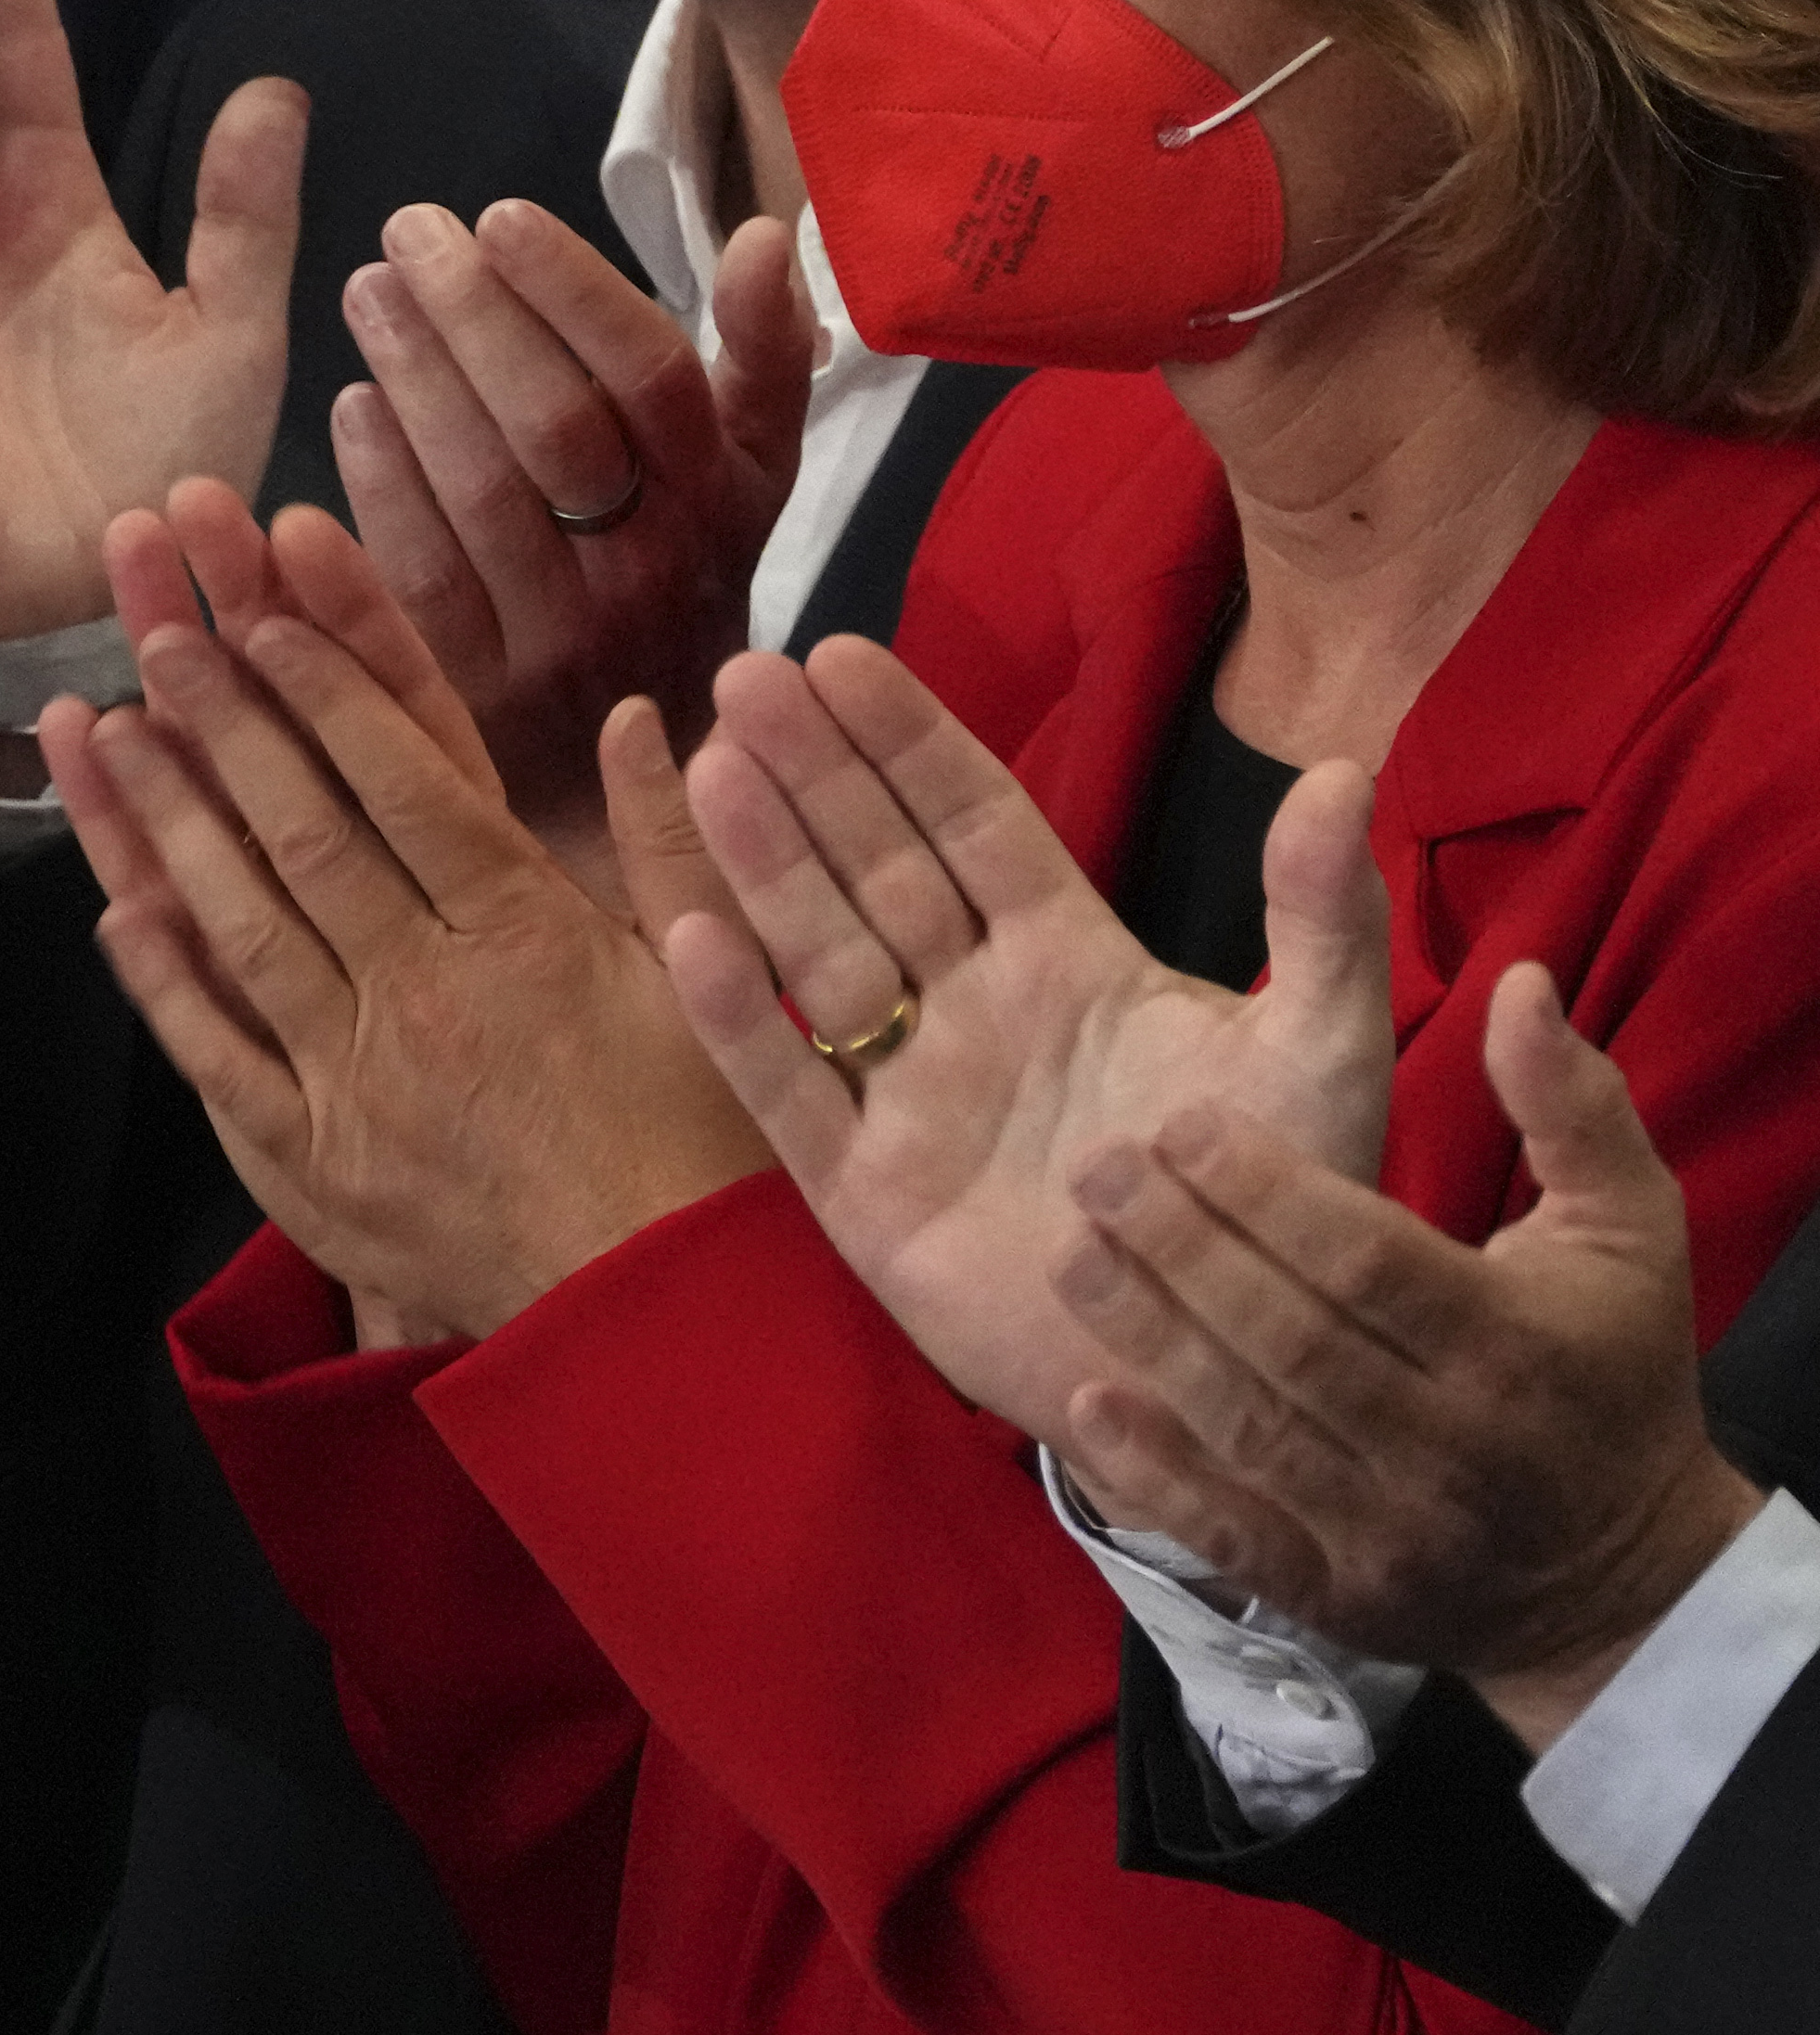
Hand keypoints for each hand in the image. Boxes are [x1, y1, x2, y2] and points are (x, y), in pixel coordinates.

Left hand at [51, 482, 770, 1340]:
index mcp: (529, 938)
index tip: (270, 610)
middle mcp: (426, 996)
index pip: (408, 785)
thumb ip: (670, 843)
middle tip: (157, 631)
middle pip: (307, 835)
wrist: (656, 1328)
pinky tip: (119, 905)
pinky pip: (217, 1056)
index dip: (331, 689)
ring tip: (108, 731)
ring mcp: (356, 1083)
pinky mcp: (310, 1164)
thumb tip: (645, 716)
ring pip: (243, 926)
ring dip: (171, 823)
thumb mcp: (715, 981)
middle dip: (227, 724)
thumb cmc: (705, 1148)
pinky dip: (164, 979)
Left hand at [331, 200, 813, 876]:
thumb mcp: (753, 481)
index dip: (571, 291)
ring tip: (367, 293)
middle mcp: (653, 572)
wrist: (652, 781)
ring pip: (479, 494)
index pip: (651, 378)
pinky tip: (350, 405)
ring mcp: (563, 640)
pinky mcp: (479, 693)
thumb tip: (762, 233)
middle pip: (554, 427)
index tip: (497, 216)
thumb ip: (764, 360)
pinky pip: (419, 573)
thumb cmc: (687, 585)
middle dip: (472, 317)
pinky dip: (379, 481)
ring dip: (415, 380)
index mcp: (724, 503)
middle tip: (406, 235)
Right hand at [658, 638, 1395, 1453]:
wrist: (1226, 1379)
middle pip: (875, 866)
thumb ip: (1322, 920)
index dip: (908, 742)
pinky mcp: (862, 1192)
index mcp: (1069, 962)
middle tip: (745, 676)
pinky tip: (693, 937)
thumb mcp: (1322, 1057)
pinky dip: (737, 1020)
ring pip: (816, 954)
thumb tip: (1342, 771)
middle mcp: (972, 1010)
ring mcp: (908, 1097)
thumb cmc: (1277, 1215)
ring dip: (764, 860)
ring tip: (711, 763)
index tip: (843, 655)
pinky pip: (786, 1090)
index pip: (973, 825)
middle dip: (813, 771)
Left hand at [1059, 971, 1769, 1742]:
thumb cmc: (1609, 1369)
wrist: (1623, 1572)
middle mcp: (1451, 1448)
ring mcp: (1389, 1535)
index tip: (1180, 1121)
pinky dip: (1155, 1473)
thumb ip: (1569, 1104)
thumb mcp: (1627, 1228)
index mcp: (1516, 1347)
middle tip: (1092, 1166)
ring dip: (1150, 1337)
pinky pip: (1230, 1536)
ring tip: (1069, 1251)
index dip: (1270, 1193)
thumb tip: (1519, 983)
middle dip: (1185, 1249)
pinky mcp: (1336, 1599)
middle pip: (1294, 1342)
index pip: (1372, 1265)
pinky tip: (1086, 1402)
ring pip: (1249, 1429)